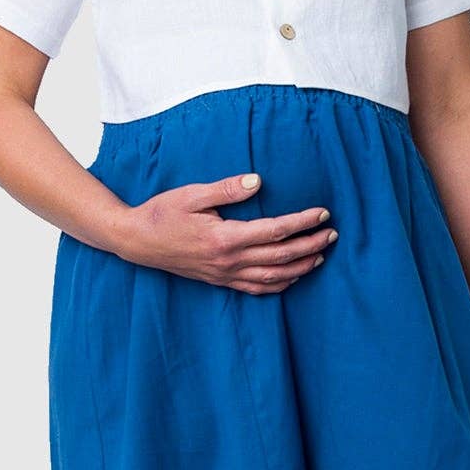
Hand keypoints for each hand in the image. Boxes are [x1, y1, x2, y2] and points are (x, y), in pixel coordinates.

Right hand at [114, 171, 338, 293]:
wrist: (136, 241)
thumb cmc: (162, 213)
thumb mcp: (192, 194)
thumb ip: (226, 189)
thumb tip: (257, 181)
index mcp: (225, 238)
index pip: (275, 231)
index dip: (302, 223)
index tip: (322, 213)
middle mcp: (228, 261)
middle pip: (281, 258)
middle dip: (311, 245)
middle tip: (332, 234)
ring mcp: (224, 274)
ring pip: (273, 278)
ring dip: (301, 268)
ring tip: (321, 255)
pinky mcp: (219, 280)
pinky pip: (255, 289)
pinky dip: (279, 285)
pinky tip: (293, 277)